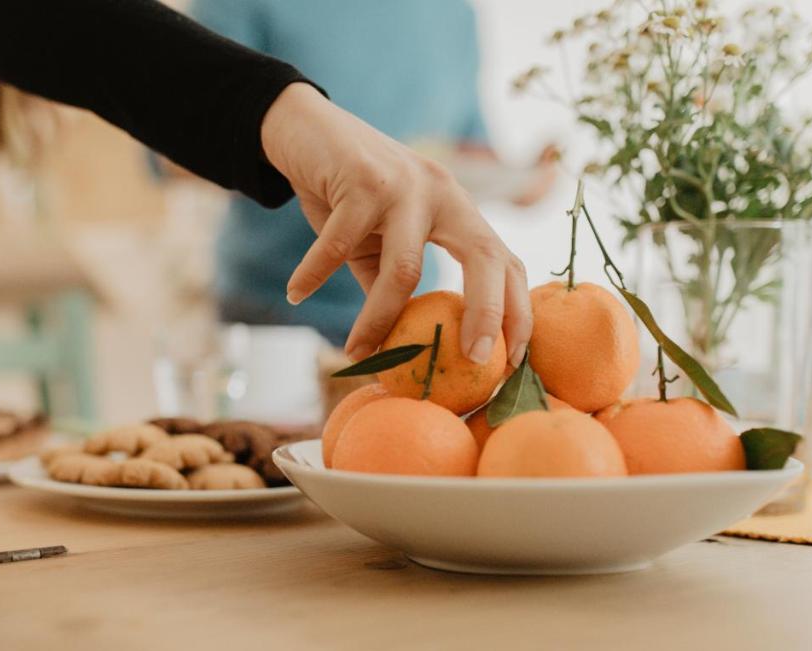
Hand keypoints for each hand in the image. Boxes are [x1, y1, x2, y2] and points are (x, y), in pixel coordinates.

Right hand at [261, 83, 530, 365]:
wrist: (305, 129)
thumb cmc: (346, 196)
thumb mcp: (378, 243)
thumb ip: (392, 286)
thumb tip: (400, 349)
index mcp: (457, 210)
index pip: (503, 261)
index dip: (515, 309)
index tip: (510, 360)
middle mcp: (442, 192)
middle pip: (484, 257)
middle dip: (488, 312)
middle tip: (475, 360)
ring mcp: (406, 183)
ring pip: (405, 268)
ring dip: (378, 319)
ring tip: (354, 353)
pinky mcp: (362, 177)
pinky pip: (339, 243)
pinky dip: (313, 274)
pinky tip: (295, 293)